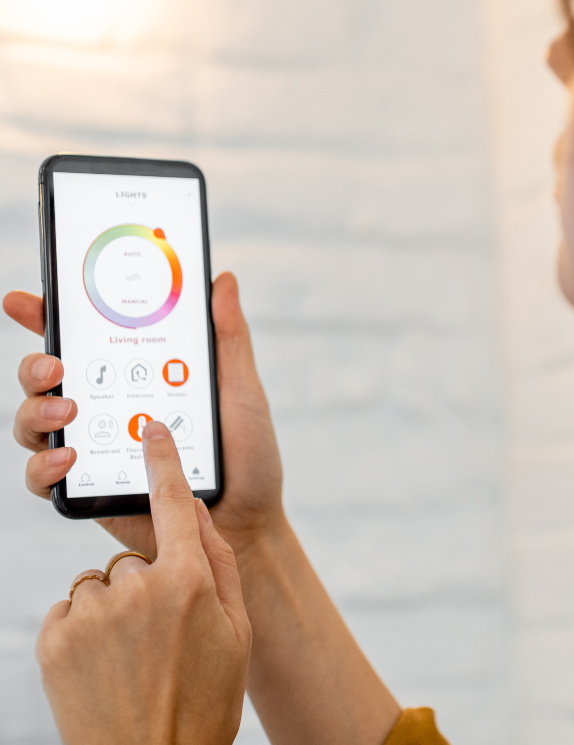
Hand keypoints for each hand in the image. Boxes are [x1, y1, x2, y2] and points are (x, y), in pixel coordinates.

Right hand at [3, 272, 284, 558]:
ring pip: (35, 422)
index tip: (27, 300)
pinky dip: (44, 465)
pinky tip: (68, 458)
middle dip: (36, 363)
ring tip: (68, 412)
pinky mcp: (89, 491)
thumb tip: (221, 279)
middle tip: (55, 363)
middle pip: (46, 377)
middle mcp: (108, 408)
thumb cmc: (249, 457)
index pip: (85, 341)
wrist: (249, 524)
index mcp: (138, 377)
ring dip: (36, 410)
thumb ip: (228, 339)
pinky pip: (44, 477)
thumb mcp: (241, 391)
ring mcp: (95, 448)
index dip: (48, 317)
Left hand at [37, 421, 251, 744]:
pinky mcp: (58, 638)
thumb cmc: (204, 700)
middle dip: (149, 583)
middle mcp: (138, 589)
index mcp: (189, 583)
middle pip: (137, 557)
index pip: (174, 503)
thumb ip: (218, 564)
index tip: (152, 429)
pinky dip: (88, 629)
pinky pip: (75, 608)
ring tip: (133, 656)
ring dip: (116, 607)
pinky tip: (106, 664)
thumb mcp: (234, 630)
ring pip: (103, 583)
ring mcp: (93, 613)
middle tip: (163, 635)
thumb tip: (198, 515)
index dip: (163, 461)